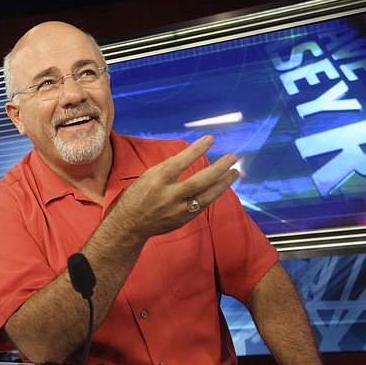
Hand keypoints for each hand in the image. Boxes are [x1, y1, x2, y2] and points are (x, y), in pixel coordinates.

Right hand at [112, 135, 238, 240]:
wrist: (130, 225)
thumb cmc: (137, 196)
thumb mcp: (146, 177)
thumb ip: (166, 167)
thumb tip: (186, 157)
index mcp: (157, 182)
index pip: (179, 163)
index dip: (195, 150)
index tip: (210, 139)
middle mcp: (168, 196)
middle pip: (198, 182)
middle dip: (217, 169)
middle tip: (232, 158)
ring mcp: (177, 210)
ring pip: (205, 196)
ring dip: (222, 184)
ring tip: (235, 172)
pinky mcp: (182, 220)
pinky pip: (202, 205)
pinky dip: (213, 194)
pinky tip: (222, 185)